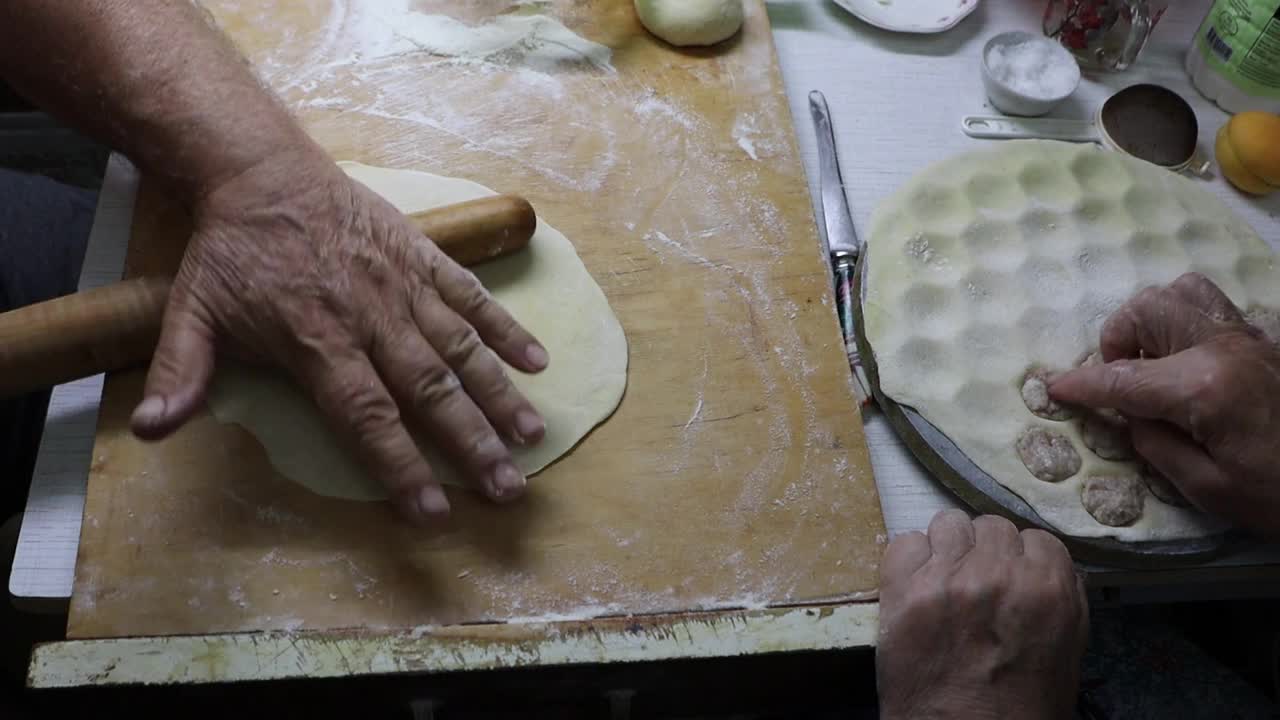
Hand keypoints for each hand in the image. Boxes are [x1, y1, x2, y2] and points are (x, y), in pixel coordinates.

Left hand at [129, 145, 548, 523]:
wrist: (263, 171)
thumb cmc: (233, 250)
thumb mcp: (194, 309)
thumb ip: (181, 371)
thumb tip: (151, 430)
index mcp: (318, 340)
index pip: (367, 415)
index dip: (401, 466)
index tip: (433, 512)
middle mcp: (371, 318)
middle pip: (430, 391)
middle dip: (472, 444)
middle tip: (508, 488)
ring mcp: (404, 286)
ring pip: (460, 348)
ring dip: (500, 394)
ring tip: (534, 436)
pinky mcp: (423, 256)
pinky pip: (471, 295)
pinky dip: (505, 327)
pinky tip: (537, 360)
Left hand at [877, 511, 1087, 719]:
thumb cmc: (1018, 708)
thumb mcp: (1067, 654)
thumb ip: (1063, 600)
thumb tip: (1047, 565)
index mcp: (1048, 589)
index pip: (1037, 539)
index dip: (1023, 560)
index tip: (1011, 577)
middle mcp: (998, 574)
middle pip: (992, 527)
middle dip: (986, 552)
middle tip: (976, 582)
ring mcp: (947, 578)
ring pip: (948, 524)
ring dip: (948, 547)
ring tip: (945, 580)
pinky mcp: (903, 589)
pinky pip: (904, 542)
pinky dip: (910, 559)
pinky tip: (917, 586)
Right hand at [1049, 273, 1279, 536]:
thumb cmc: (1278, 496)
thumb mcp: (1207, 488)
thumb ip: (1155, 445)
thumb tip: (1130, 417)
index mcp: (1203, 387)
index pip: (1122, 378)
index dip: (1081, 384)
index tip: (1053, 387)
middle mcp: (1223, 348)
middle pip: (1148, 310)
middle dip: (1117, 341)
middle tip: (1120, 382)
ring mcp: (1247, 339)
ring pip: (1181, 292)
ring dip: (1152, 321)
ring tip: (1151, 361)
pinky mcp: (1263, 342)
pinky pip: (1211, 306)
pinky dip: (1183, 320)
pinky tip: (1183, 360)